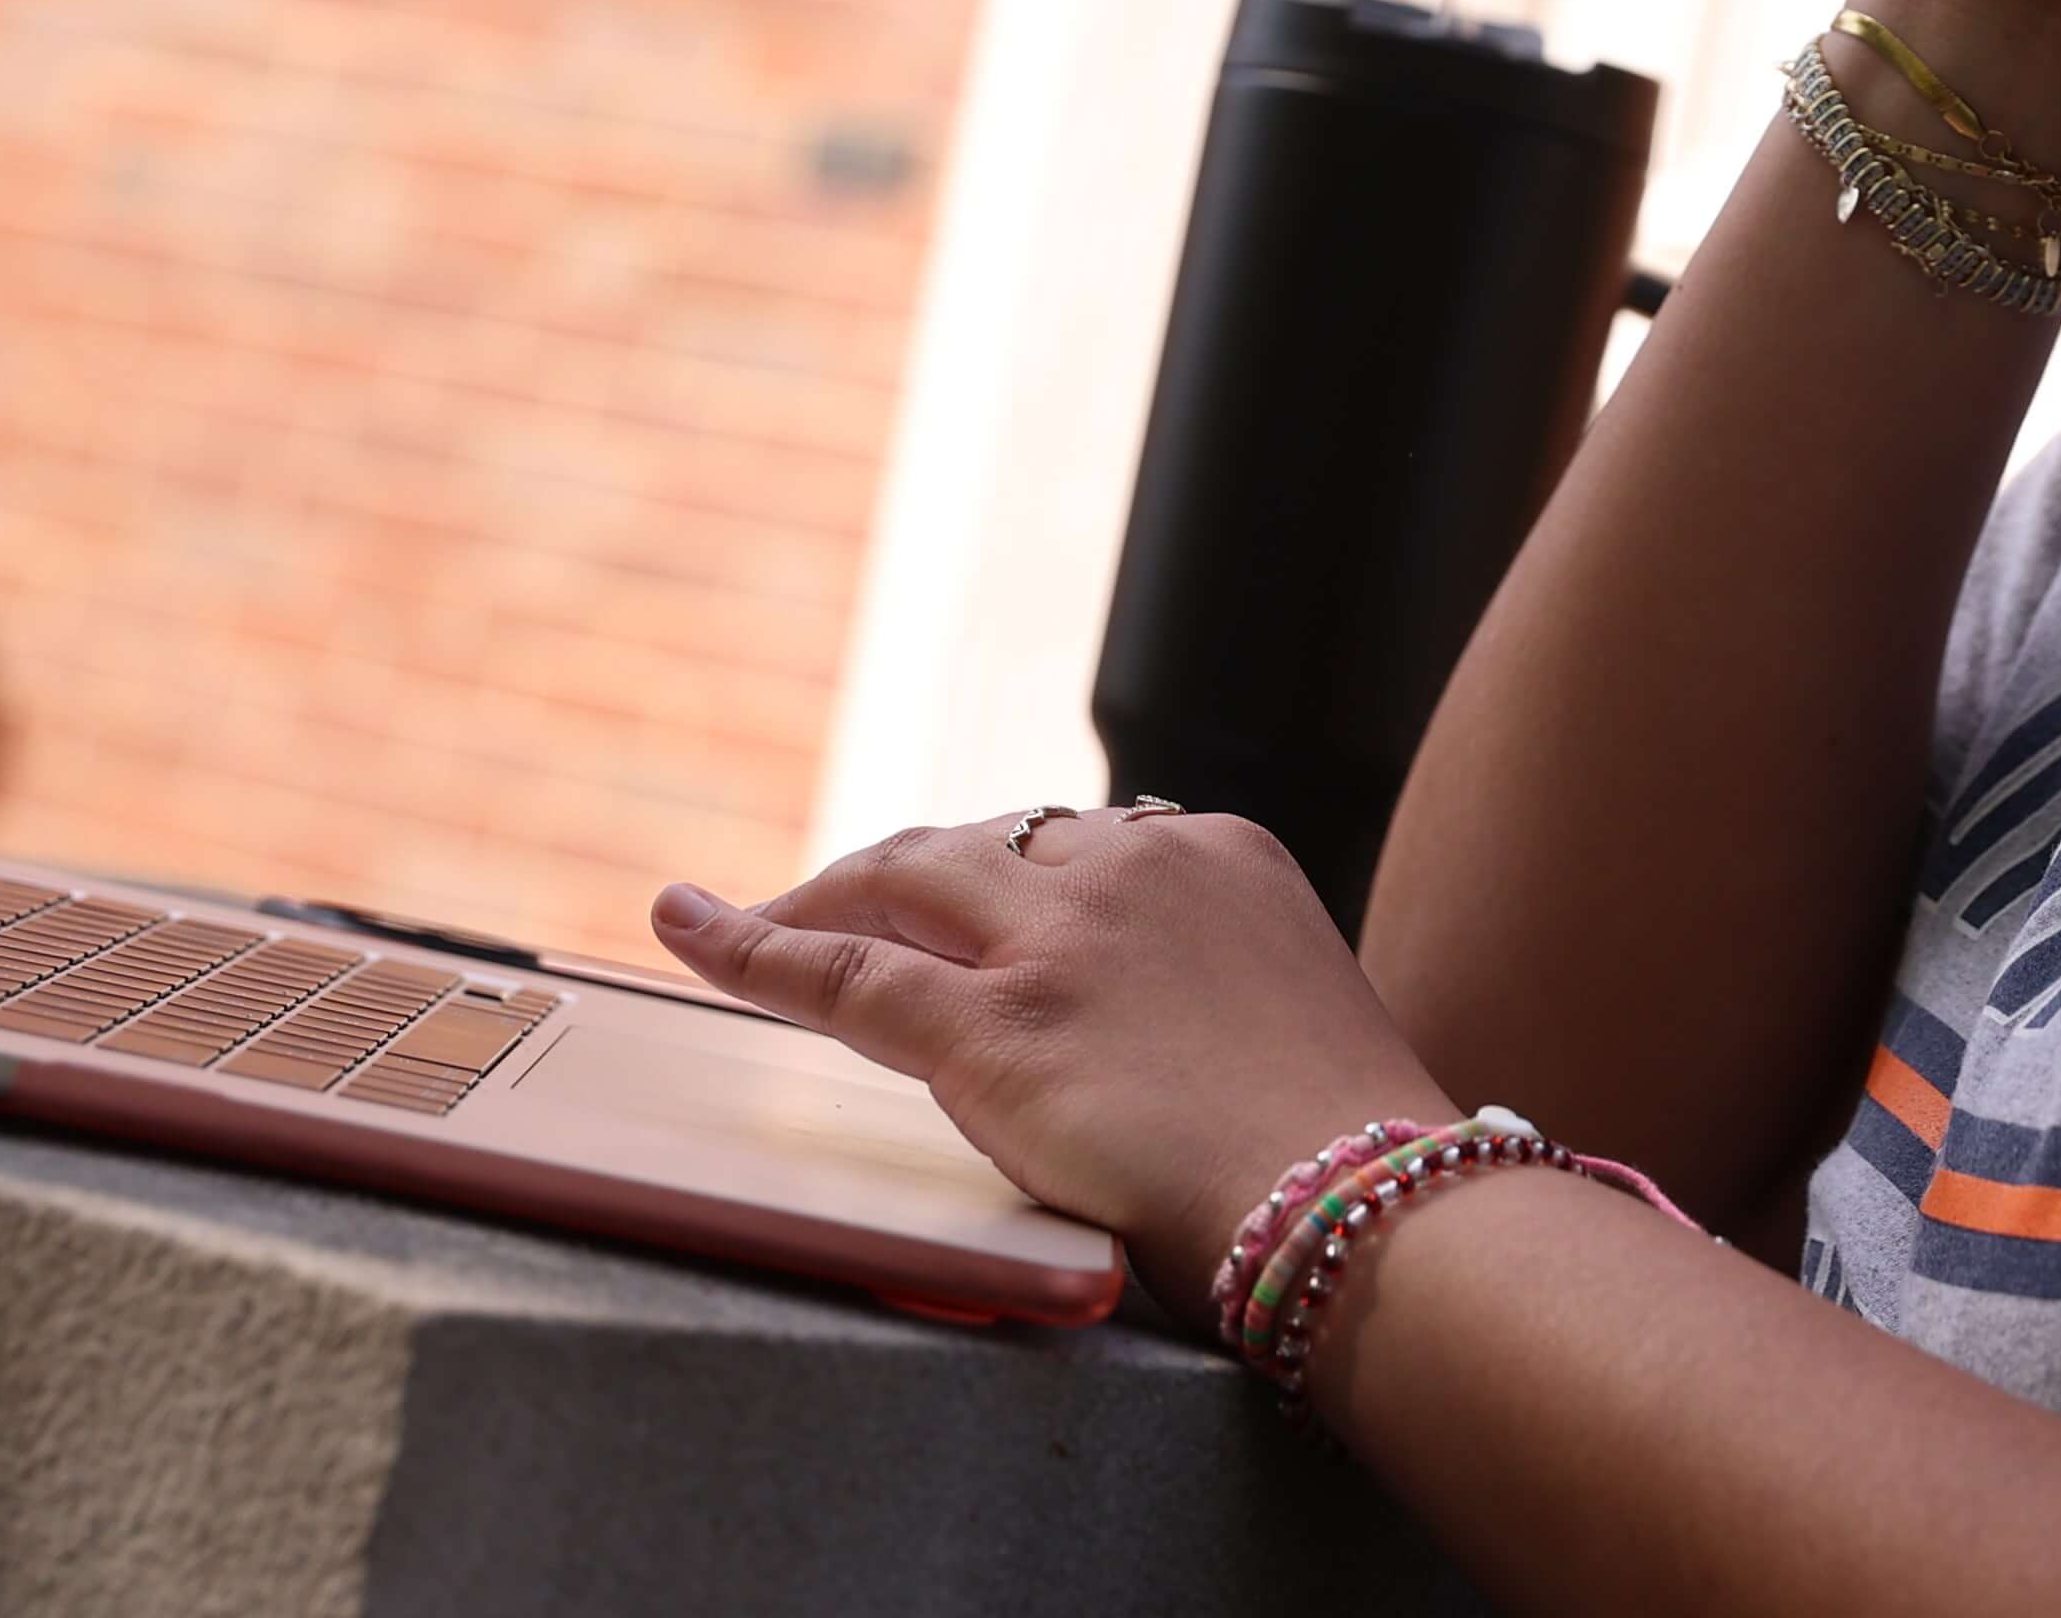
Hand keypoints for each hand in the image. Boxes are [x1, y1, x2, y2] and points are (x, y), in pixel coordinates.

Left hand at [656, 811, 1450, 1320]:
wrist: (1372, 1218)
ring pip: (901, 883)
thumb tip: (1165, 1047)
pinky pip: (844, 976)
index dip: (999, 876)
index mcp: (1226, 859)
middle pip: (978, 843)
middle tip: (835, 909)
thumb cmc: (1354, 1167)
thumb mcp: (1294, 1032)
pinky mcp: (998, 1028)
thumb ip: (1217, 1007)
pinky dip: (752, 950)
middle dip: (896, 875)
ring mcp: (1060, 943)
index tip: (963, 900)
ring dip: (822, 898)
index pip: (1078, 844)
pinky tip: (688, 925)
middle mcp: (1136, 870)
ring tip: (757, 922)